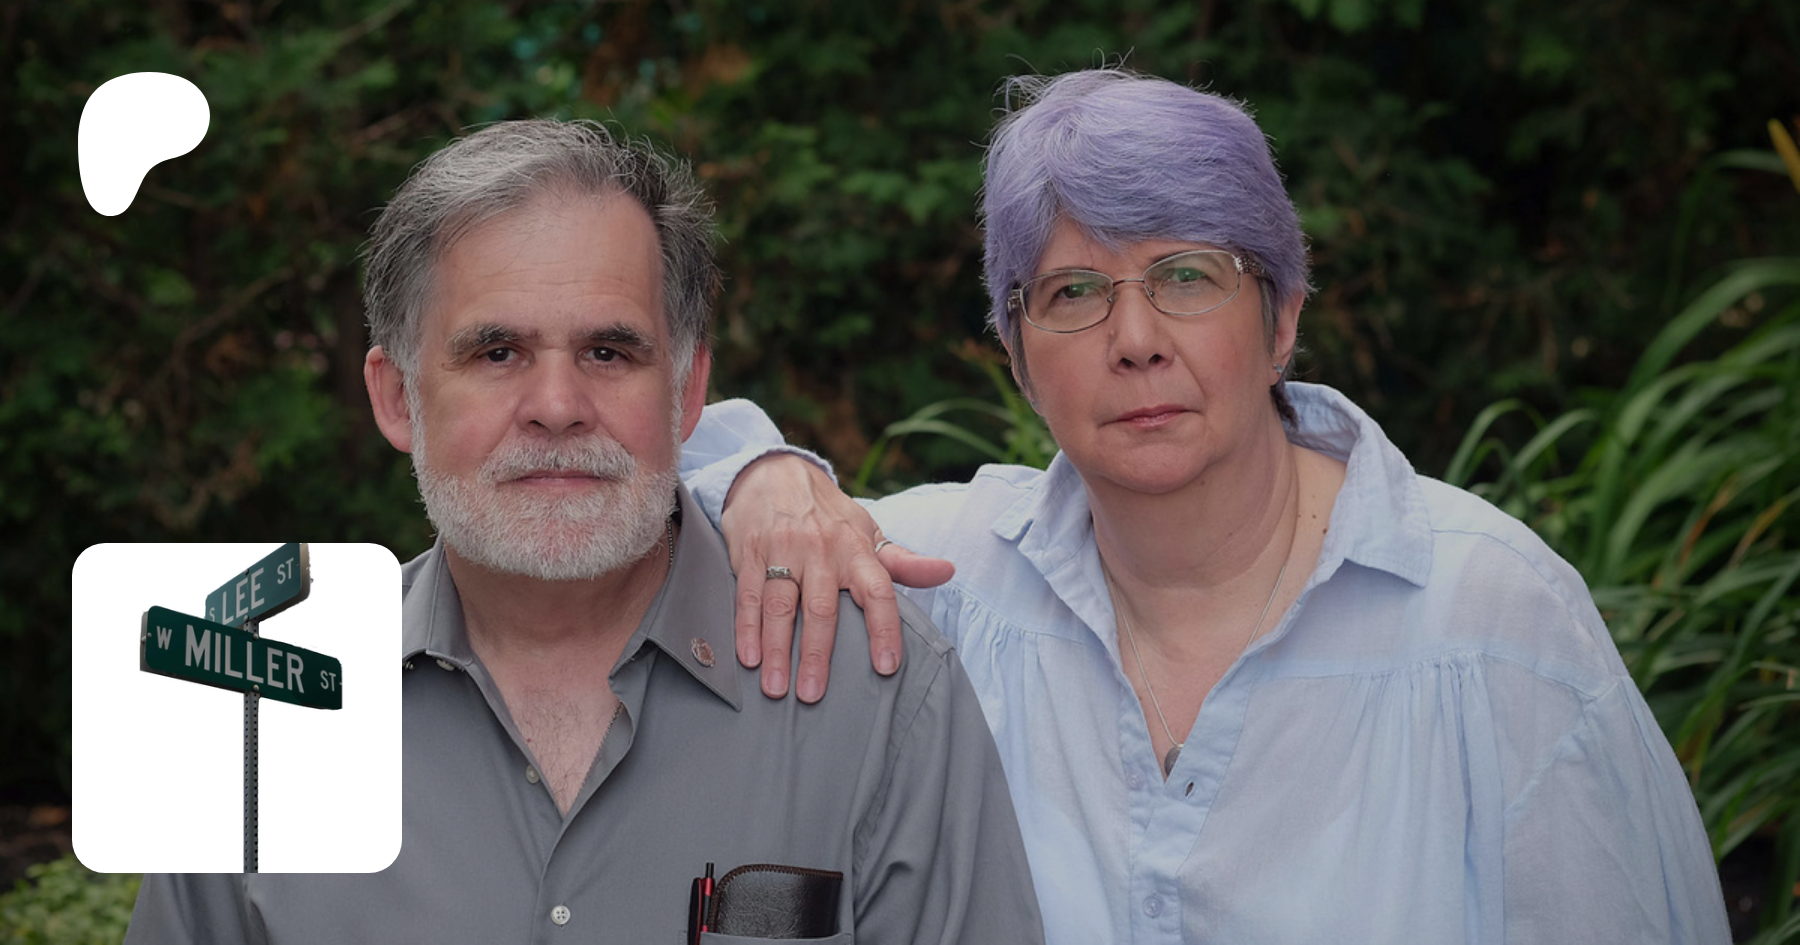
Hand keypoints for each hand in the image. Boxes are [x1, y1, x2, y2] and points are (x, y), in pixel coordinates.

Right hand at [720, 454, 953, 701]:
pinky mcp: (750, 553)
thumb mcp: (867, 532)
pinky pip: (749, 595)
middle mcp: (821, 550)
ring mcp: (783, 551)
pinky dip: (747, 628)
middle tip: (813, 694)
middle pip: (822, 608)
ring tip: (777, 688)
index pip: (878, 592)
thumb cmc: (827, 515)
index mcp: (856, 549)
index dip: (885, 629)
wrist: (772, 472)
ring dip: (777, 650)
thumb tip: (947, 571)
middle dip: (817, 654)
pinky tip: (749, 658)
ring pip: (781, 606)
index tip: (886, 667)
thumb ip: (903, 562)